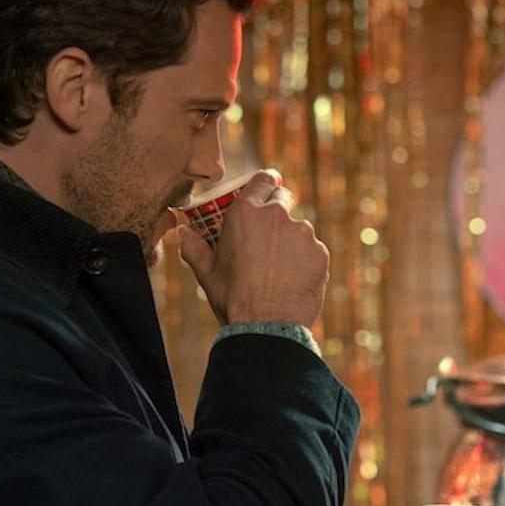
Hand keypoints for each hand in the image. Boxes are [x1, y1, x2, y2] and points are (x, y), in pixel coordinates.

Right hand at [179, 174, 327, 326]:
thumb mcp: (206, 272)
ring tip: (278, 269)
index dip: (265, 183)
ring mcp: (303, 233)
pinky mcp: (320, 252)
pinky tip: (293, 280)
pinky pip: (313, 251)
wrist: (266, 326)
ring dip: (291, 241)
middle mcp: (277, 215)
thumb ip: (193, 246)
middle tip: (268, 236)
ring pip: (299, 229)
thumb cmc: (233, 298)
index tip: (267, 190)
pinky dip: (305, 261)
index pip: (262, 179)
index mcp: (245, 212)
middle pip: (283, 200)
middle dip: (277, 212)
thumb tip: (184, 232)